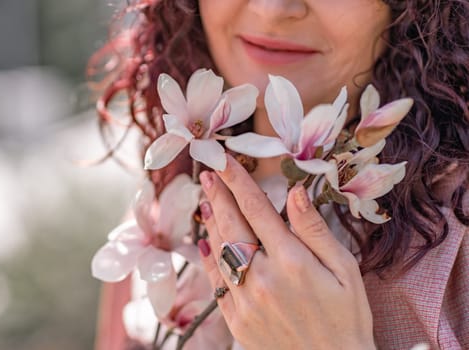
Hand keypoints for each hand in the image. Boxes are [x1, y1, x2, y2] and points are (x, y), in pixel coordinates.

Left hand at [198, 155, 375, 349]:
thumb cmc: (346, 316)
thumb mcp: (345, 270)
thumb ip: (315, 231)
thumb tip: (296, 192)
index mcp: (292, 261)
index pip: (257, 209)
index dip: (238, 181)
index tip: (225, 161)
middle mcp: (263, 278)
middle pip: (233, 225)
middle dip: (219, 194)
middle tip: (208, 172)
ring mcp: (246, 300)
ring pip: (220, 251)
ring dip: (211, 222)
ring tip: (205, 199)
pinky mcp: (236, 320)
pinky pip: (216, 283)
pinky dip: (209, 259)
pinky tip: (206, 242)